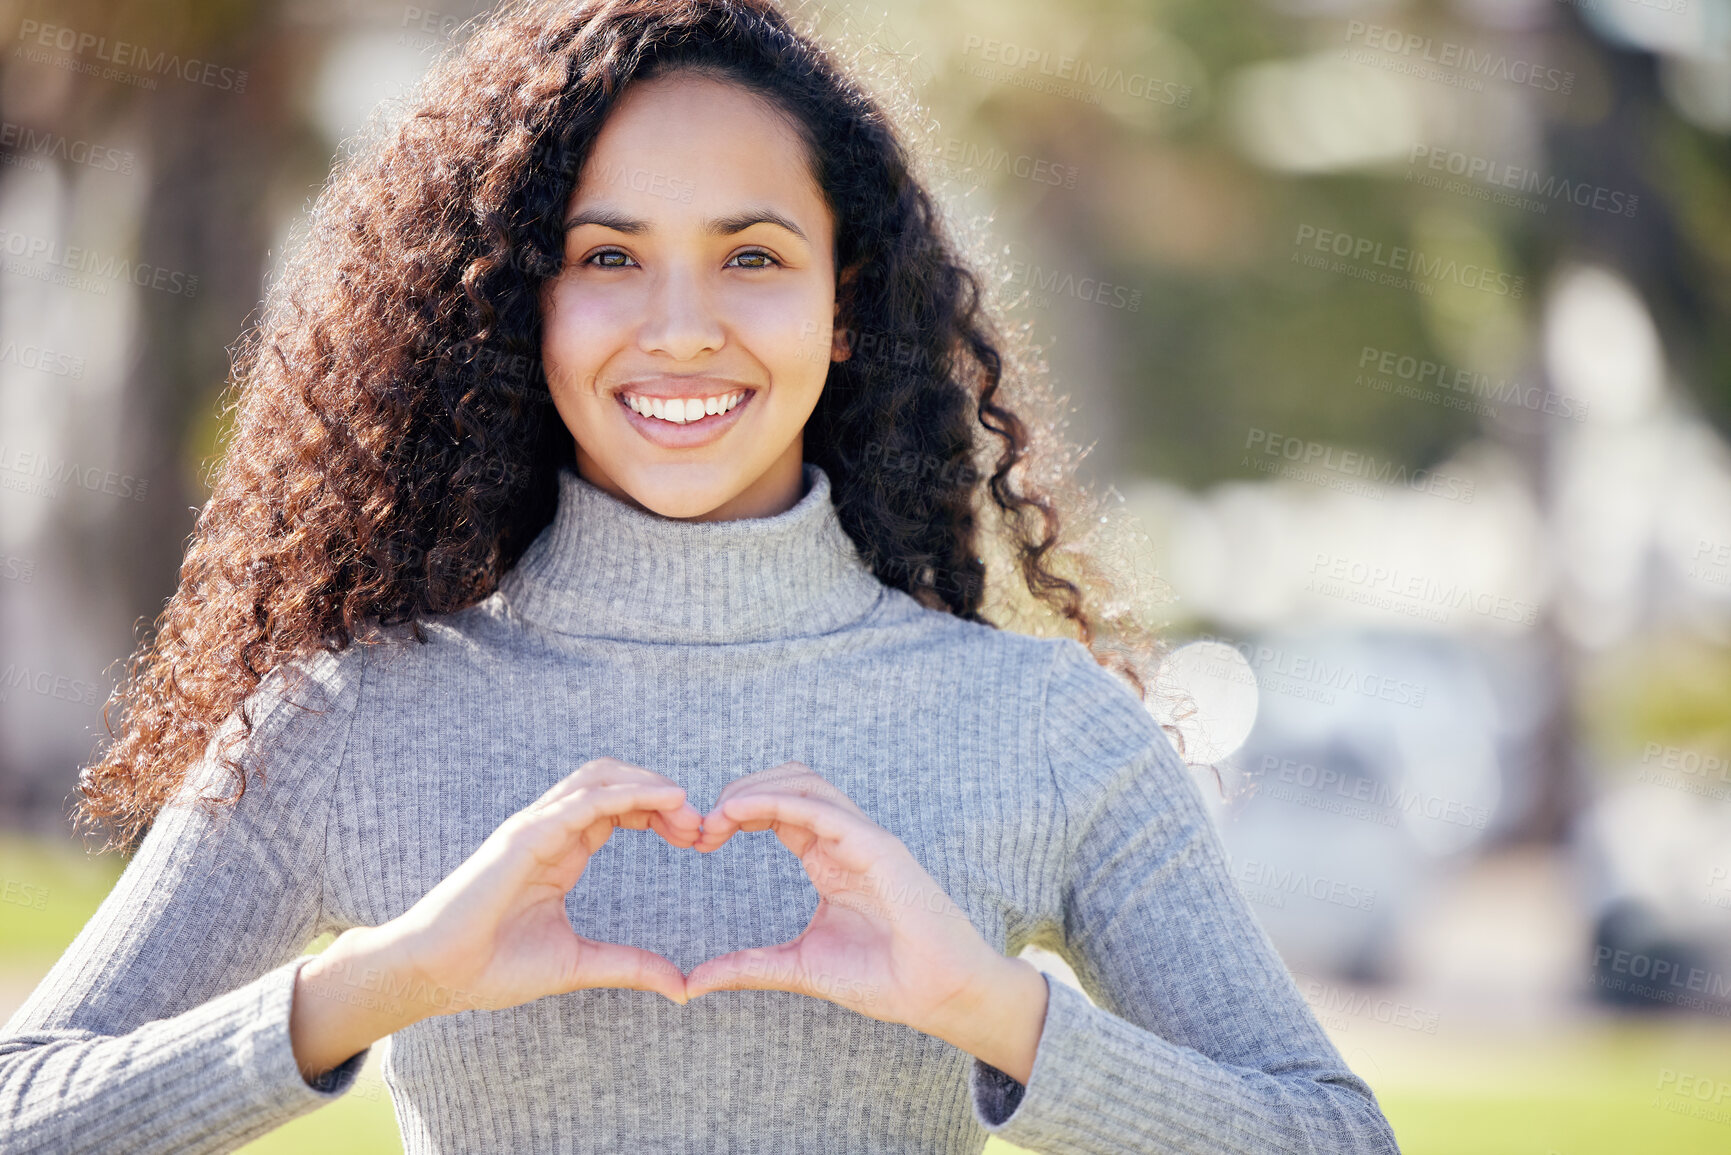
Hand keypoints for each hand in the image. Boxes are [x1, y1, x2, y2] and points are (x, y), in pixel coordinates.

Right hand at [375, 756, 703, 1014]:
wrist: (435, 975)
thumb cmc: (491, 967)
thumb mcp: (578, 964)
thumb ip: (629, 966)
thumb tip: (682, 986)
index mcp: (562, 850)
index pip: (620, 806)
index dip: (661, 812)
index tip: (697, 838)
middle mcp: (550, 830)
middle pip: (614, 780)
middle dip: (662, 792)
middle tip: (700, 825)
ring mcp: (535, 828)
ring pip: (600, 777)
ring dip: (650, 784)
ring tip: (688, 811)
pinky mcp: (524, 836)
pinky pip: (583, 800)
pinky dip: (628, 792)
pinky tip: (663, 801)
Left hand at [683, 762, 1033, 1053]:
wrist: (938, 995)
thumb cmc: (883, 979)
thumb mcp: (798, 968)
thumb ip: (748, 967)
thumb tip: (693, 981)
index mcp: (827, 858)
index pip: (777, 809)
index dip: (735, 813)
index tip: (699, 840)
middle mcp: (844, 839)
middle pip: (787, 782)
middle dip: (739, 792)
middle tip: (701, 827)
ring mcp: (862, 837)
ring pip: (803, 782)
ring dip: (753, 789)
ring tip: (716, 816)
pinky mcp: (877, 846)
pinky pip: (821, 808)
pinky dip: (775, 801)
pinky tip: (738, 813)